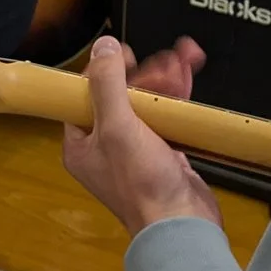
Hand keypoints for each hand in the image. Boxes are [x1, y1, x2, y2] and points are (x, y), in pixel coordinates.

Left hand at [62, 34, 220, 236]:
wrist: (182, 223)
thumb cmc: (142, 182)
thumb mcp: (118, 127)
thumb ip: (107, 84)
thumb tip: (102, 46)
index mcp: (81, 143)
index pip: (85, 95)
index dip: (105, 70)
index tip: (126, 53)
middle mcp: (104, 146)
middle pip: (121, 95)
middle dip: (146, 74)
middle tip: (166, 60)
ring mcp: (135, 150)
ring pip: (147, 103)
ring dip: (165, 80)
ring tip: (184, 58)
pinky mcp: (163, 153)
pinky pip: (166, 117)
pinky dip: (177, 97)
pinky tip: (188, 76)